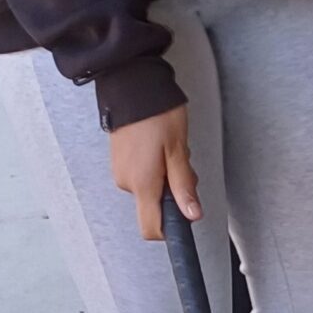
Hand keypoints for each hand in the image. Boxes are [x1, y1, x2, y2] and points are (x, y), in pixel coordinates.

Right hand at [110, 105, 201, 239]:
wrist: (132, 82)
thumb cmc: (157, 113)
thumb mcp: (178, 151)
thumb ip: (183, 186)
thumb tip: (192, 214)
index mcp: (142, 184)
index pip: (151, 228)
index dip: (169, 230)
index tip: (183, 217)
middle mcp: (127, 182)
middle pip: (156, 206)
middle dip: (174, 192)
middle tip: (184, 165)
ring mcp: (121, 171)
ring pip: (151, 190)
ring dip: (166, 177)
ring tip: (171, 149)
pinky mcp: (120, 161)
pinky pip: (142, 176)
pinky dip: (155, 168)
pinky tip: (159, 146)